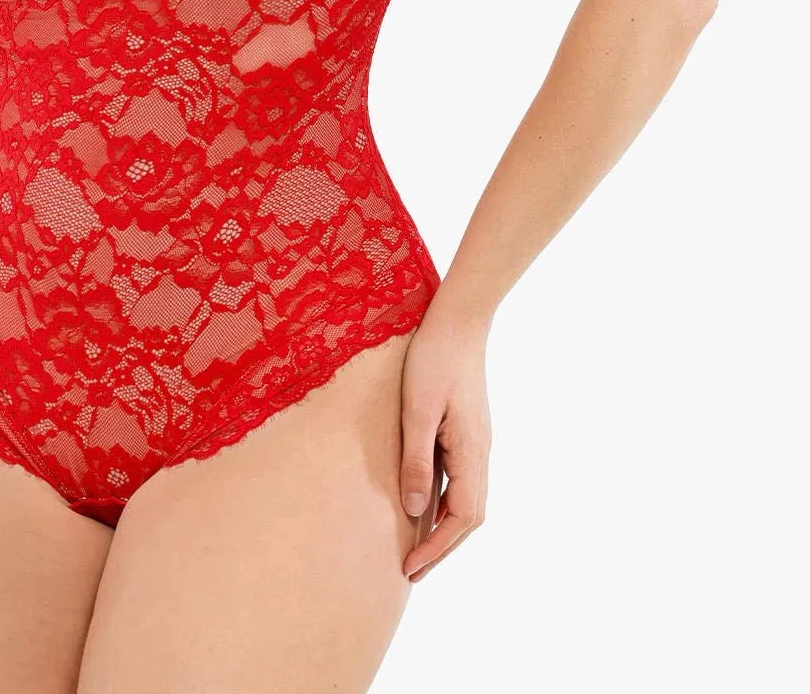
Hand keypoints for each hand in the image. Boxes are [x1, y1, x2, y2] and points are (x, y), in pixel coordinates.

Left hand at [398, 305, 491, 582]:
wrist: (457, 319)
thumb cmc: (434, 359)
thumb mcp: (417, 410)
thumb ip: (416, 460)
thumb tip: (414, 511)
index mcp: (471, 452)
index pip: (462, 518)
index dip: (438, 548)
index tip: (410, 568)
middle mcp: (480, 453)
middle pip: (469, 516)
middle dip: (442, 548)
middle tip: (410, 571)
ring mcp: (475, 442)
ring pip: (466, 499)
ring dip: (443, 527)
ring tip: (414, 547)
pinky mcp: (466, 431)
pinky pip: (459, 479)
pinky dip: (442, 501)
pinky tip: (421, 503)